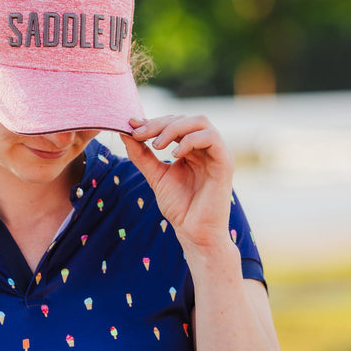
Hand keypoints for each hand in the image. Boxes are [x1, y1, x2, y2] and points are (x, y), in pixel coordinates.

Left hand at [124, 115, 234, 251]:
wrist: (194, 232)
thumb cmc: (179, 206)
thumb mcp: (156, 176)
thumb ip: (142, 155)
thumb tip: (125, 133)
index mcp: (192, 148)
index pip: (174, 122)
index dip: (152, 121)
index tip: (131, 124)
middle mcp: (206, 147)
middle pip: (185, 118)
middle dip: (159, 123)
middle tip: (139, 134)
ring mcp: (217, 153)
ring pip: (200, 122)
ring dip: (174, 128)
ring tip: (157, 145)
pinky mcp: (225, 162)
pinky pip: (212, 138)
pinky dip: (190, 140)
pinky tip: (174, 154)